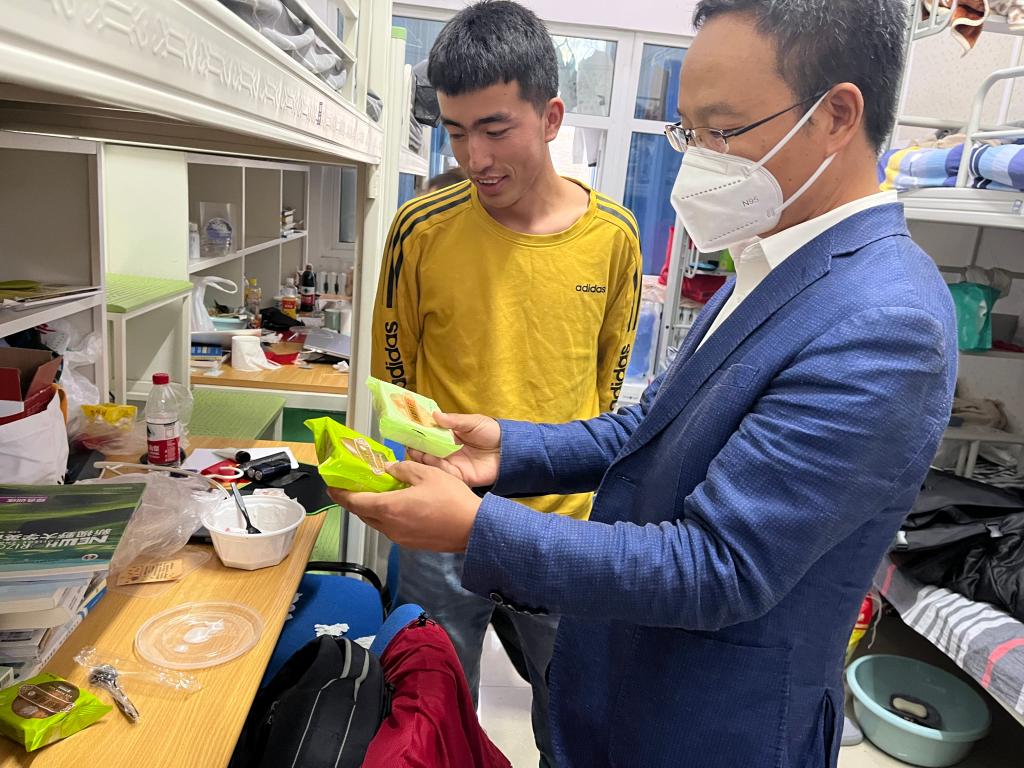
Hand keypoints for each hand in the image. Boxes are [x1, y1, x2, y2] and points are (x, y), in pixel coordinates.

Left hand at [328, 461, 481, 551]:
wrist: (473, 528)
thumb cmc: (452, 500)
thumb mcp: (427, 473)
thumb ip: (403, 469)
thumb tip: (389, 469)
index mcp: (389, 508)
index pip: (355, 502)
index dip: (340, 494)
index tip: (331, 486)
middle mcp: (390, 527)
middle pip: (363, 514)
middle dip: (355, 501)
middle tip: (353, 486)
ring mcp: (400, 538)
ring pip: (377, 522)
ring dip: (372, 509)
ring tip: (376, 493)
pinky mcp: (411, 543)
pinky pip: (391, 528)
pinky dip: (387, 516)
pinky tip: (397, 505)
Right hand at [407, 412, 500, 487]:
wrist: (510, 450)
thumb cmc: (492, 432)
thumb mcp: (472, 422)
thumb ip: (454, 421)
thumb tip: (435, 415)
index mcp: (451, 437)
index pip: (430, 435)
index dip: (419, 433)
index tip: (408, 429)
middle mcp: (449, 451)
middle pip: (428, 451)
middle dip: (417, 447)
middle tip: (408, 443)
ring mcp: (453, 464)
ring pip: (432, 463)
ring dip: (422, 458)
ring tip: (414, 451)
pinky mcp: (459, 476)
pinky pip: (443, 473)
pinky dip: (434, 468)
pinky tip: (428, 461)